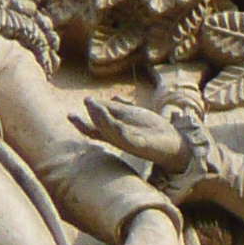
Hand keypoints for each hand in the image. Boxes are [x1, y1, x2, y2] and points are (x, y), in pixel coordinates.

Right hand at [77, 97, 193, 170]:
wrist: (174, 141)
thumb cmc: (150, 129)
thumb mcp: (130, 114)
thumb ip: (113, 107)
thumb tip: (91, 100)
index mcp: (114, 132)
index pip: (94, 129)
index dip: (81, 123)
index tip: (69, 115)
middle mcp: (118, 139)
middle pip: (99, 130)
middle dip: (90, 118)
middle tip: (83, 104)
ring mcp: (129, 143)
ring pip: (110, 131)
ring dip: (101, 118)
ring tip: (94, 105)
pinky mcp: (141, 145)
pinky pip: (126, 137)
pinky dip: (118, 128)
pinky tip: (114, 120)